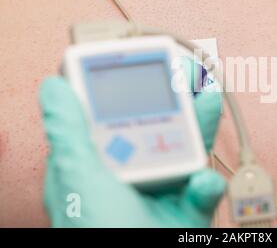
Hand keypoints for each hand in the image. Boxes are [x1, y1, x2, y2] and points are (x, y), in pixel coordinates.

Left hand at [39, 62, 224, 226]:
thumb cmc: (101, 236)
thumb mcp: (78, 181)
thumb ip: (69, 132)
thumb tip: (52, 87)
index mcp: (97, 164)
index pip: (109, 114)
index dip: (125, 86)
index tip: (140, 61)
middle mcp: (130, 173)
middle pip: (156, 124)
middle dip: (174, 97)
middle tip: (187, 71)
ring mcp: (160, 190)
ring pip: (186, 147)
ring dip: (201, 124)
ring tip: (208, 97)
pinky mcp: (187, 208)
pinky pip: (205, 188)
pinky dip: (209, 185)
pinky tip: (202, 186)